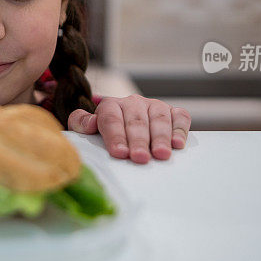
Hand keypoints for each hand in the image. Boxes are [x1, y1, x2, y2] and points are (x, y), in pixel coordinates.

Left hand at [67, 95, 190, 163]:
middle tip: (140, 158)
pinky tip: (177, 144)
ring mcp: (154, 106)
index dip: (115, 136)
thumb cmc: (105, 132)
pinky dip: (180, 129)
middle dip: (139, 140)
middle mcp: (133, 103)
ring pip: (159, 118)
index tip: (119, 153)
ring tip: (160, 154)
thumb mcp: (86, 127)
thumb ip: (80, 123)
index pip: (111, 119)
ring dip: (160, 137)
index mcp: (110, 105)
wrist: (124, 124)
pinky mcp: (173, 112)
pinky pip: (180, 117)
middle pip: (136, 121)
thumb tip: (90, 124)